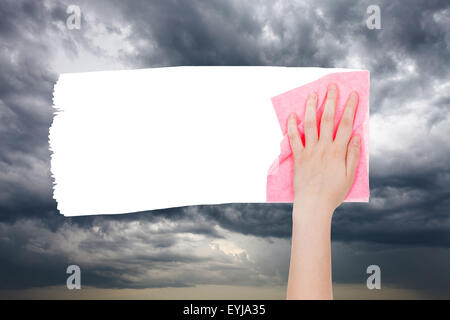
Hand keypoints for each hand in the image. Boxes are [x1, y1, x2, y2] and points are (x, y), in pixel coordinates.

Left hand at [287, 84, 360, 216]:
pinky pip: (293, 139)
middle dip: (331, 100)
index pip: (346, 124)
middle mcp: (323, 147)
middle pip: (328, 119)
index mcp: (338, 151)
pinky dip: (292, 126)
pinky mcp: (298, 157)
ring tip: (312, 94)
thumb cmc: (333, 193)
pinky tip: (292, 115)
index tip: (353, 94)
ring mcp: (309, 151)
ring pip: (310, 124)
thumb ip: (353, 155)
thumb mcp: (349, 176)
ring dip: (311, 107)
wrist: (313, 205)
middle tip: (332, 86)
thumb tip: (356, 136)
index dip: (350, 108)